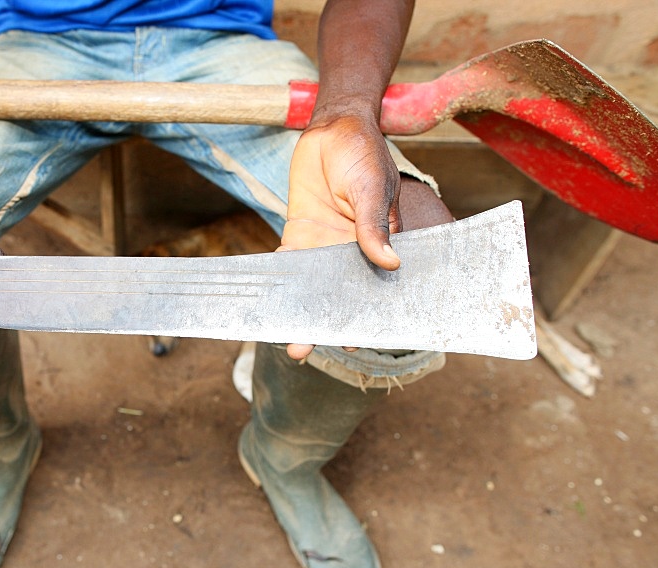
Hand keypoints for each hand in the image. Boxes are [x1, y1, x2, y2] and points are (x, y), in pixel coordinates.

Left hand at [282, 114, 402, 359]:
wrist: (333, 128)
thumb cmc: (363, 155)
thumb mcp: (372, 189)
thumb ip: (375, 226)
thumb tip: (390, 262)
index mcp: (380, 244)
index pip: (375, 285)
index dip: (366, 314)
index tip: (357, 341)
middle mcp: (351, 251)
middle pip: (338, 293)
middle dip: (323, 321)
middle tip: (305, 348)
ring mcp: (324, 245)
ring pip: (310, 284)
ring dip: (297, 308)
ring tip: (286, 339)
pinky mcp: (300, 233)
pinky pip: (288, 262)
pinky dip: (278, 280)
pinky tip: (268, 300)